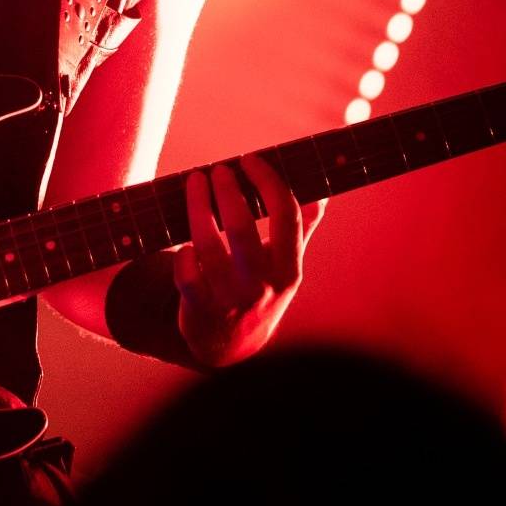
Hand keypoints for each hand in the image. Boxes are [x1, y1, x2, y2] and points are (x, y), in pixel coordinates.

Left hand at [173, 153, 327, 367]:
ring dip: (198, 209)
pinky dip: (183, 255)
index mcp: (288, 270)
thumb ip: (302, 231)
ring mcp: (229, 299)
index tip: (251, 160)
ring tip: (195, 183)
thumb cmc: (260, 289)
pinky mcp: (198, 310)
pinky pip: (186, 276)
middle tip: (218, 170)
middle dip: (227, 192)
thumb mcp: (285, 267)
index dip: (268, 183)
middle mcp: (261, 285)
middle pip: (241, 229)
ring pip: (207, 247)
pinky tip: (185, 239)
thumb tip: (321, 194)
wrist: (231, 345)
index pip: (286, 217)